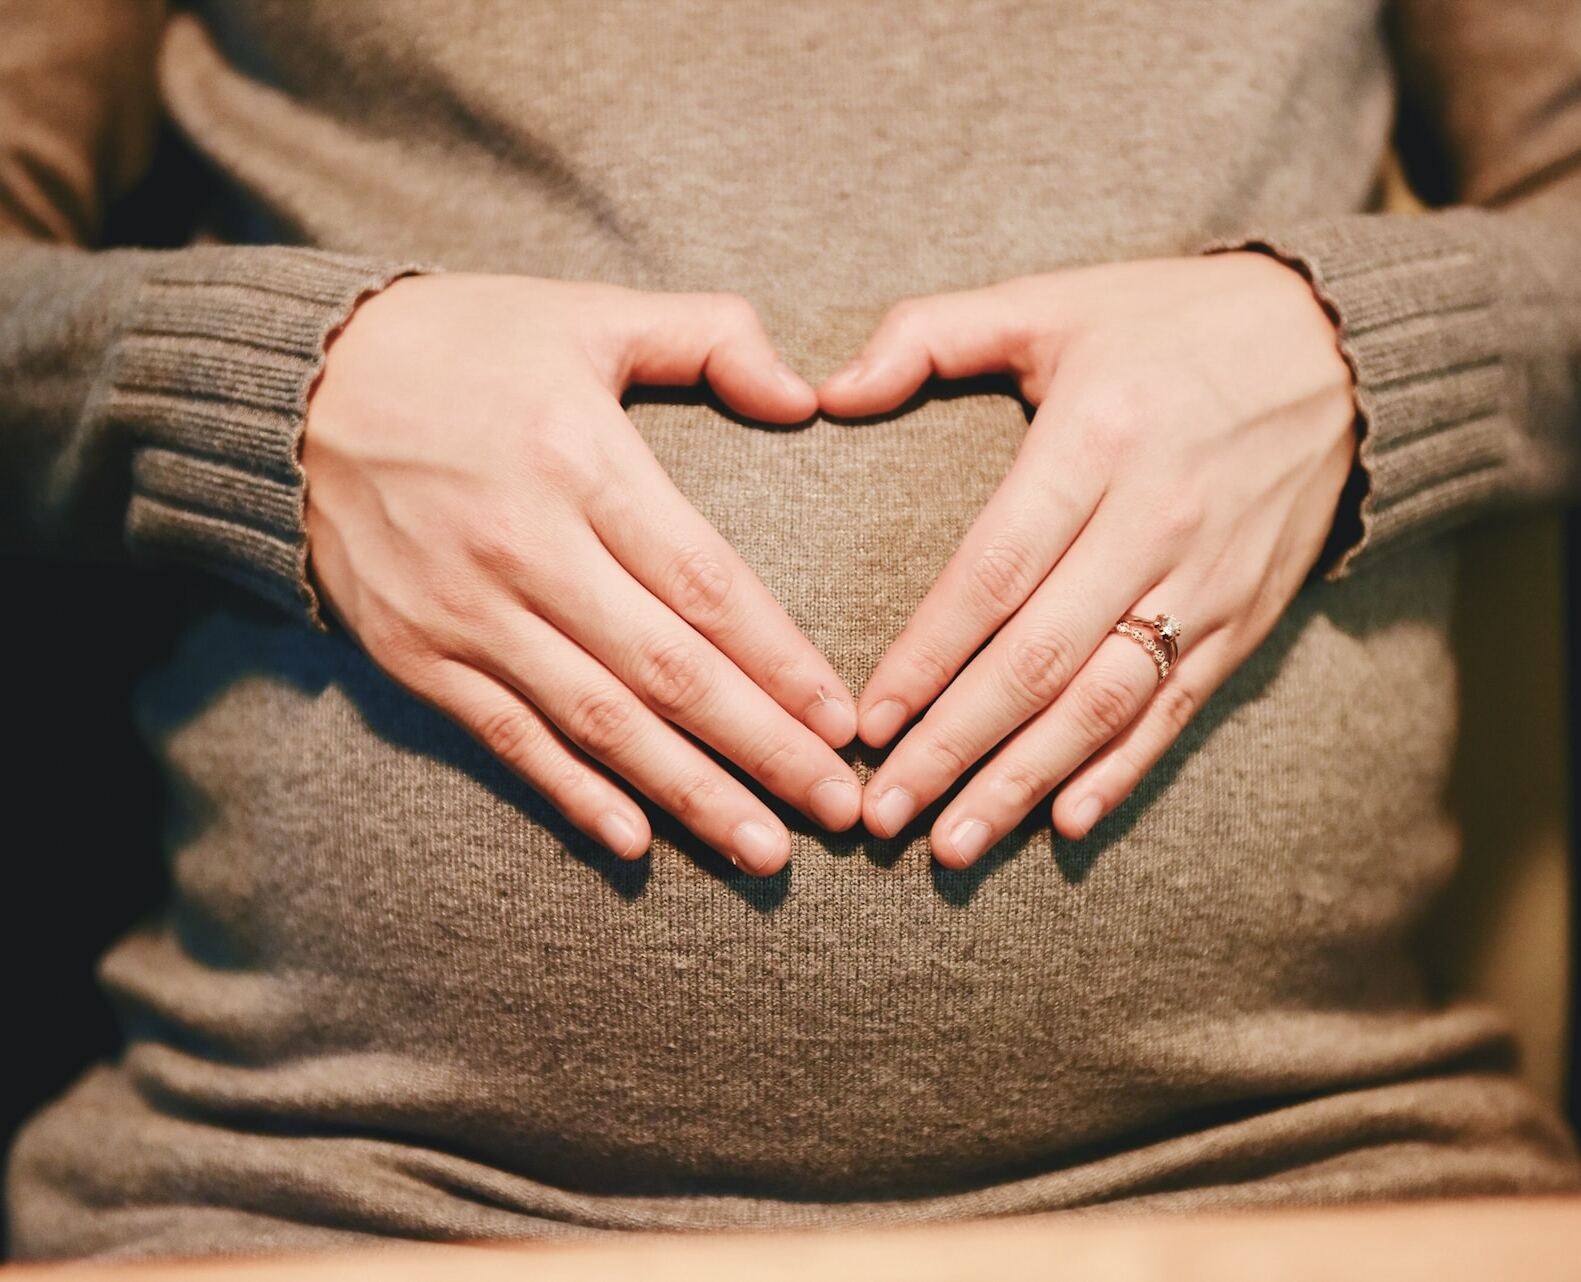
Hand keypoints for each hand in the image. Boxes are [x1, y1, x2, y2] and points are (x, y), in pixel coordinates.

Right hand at [304, 274, 860, 875]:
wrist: (295, 385)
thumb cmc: (462, 344)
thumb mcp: (587, 312)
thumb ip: (709, 335)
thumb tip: (805, 396)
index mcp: (580, 459)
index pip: (706, 584)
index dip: (781, 662)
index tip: (844, 722)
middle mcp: (525, 547)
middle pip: (668, 672)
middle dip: (763, 749)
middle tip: (839, 811)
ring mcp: (464, 612)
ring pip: (599, 723)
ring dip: (689, 794)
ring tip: (765, 849)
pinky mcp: (415, 655)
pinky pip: (507, 739)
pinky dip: (572, 794)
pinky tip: (636, 844)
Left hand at [819, 253, 1356, 866]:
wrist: (1340, 350)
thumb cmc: (1169, 325)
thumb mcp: (1051, 301)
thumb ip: (929, 335)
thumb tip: (825, 392)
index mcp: (1095, 440)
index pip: (994, 571)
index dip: (927, 656)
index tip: (866, 723)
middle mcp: (1155, 520)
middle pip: (1040, 658)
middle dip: (955, 746)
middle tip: (884, 814)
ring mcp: (1208, 579)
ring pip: (1105, 702)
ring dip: (1024, 781)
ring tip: (953, 845)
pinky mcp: (1246, 617)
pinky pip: (1178, 709)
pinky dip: (1122, 772)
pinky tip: (1065, 823)